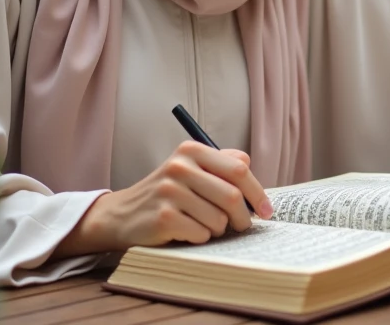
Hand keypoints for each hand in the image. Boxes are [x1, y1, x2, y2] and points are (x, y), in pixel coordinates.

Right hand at [53, 141, 272, 257]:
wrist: (122, 215)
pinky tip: (186, 232)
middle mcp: (179, 166)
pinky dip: (200, 238)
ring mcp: (169, 191)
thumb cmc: (167, 194)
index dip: (258, 193)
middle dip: (243, 217)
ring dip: (218, 230)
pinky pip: (201, 234)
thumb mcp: (190, 170)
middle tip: (241, 226)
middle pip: (232, 196)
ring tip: (204, 226)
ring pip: (219, 219)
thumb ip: (220, 165)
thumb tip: (252, 174)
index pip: (239, 169)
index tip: (267, 211)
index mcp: (191, 150)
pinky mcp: (163, 217)